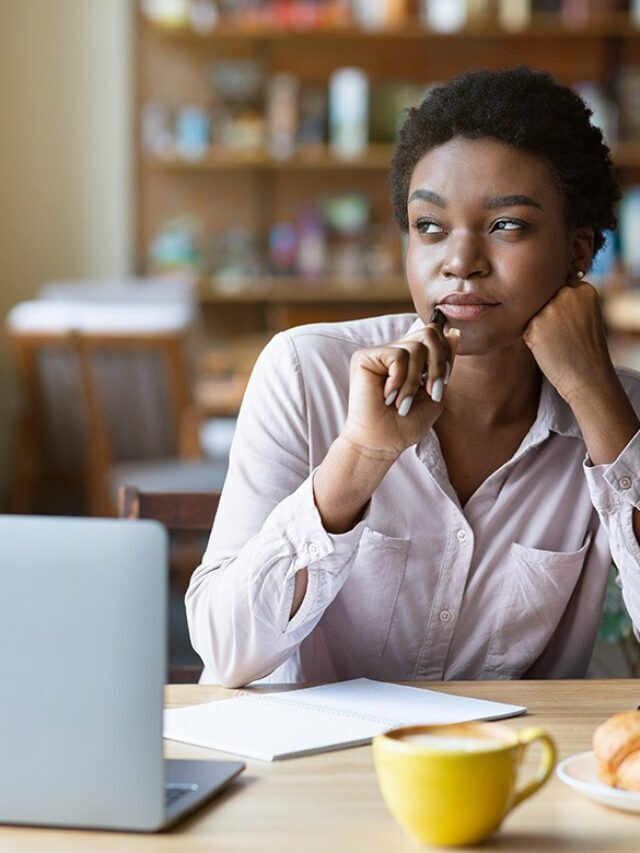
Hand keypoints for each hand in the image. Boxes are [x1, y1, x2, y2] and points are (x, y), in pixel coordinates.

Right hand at [342, 319, 459, 458]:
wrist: (382, 444)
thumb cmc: (406, 424)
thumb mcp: (434, 393)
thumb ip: (443, 364)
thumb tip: (455, 332)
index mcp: (409, 359)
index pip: (434, 336)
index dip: (445, 357)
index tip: (438, 386)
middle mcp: (393, 352)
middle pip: (429, 333)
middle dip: (437, 366)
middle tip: (431, 392)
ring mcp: (378, 354)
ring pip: (415, 347)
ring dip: (415, 381)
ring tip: (402, 402)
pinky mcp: (364, 357)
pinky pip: (398, 356)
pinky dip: (399, 380)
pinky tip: (387, 397)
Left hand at [523, 280, 615, 404]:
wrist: (588, 377)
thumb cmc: (586, 349)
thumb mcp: (585, 315)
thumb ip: (567, 299)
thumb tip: (536, 290)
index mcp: (584, 289)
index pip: (558, 288)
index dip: (560, 307)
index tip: (569, 324)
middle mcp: (567, 294)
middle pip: (543, 299)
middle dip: (548, 315)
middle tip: (562, 335)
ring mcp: (550, 309)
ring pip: (533, 313)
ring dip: (539, 327)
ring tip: (557, 342)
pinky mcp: (534, 325)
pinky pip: (525, 327)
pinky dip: (533, 339)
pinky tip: (549, 349)